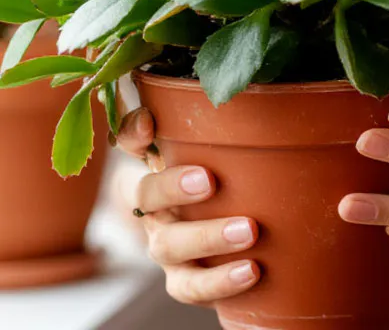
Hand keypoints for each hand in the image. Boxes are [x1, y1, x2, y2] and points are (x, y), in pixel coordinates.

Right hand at [115, 108, 260, 303]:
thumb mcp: (221, 156)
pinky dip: (219, 282)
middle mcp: (153, 207)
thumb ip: (218, 130)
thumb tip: (220, 105)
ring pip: (169, 245)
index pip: (133, 143)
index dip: (135, 133)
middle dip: (174, 188)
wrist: (217, 243)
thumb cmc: (225, 185)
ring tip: (248, 231)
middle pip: (146, 196)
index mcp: (158, 167)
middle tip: (210, 181)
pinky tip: (251, 270)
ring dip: (208, 237)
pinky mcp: (183, 280)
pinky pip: (192, 287)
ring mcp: (166, 246)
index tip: (152, 126)